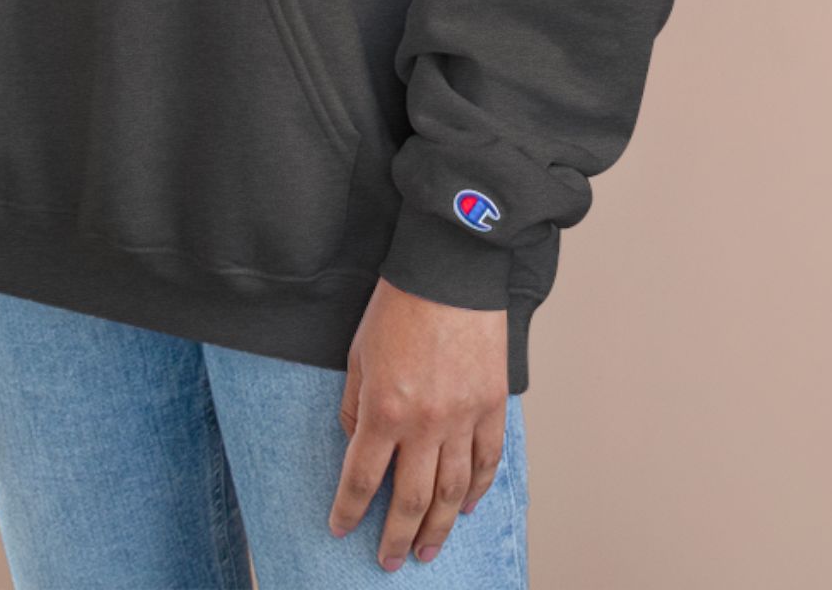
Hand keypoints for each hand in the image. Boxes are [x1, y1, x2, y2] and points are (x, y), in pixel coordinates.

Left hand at [329, 277, 509, 570]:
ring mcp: (462, 418)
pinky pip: (486, 461)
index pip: (361, 478)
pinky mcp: (491, 405)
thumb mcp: (358, 353)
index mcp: (383, 409)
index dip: (348, 510)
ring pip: (452, 492)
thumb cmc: (398, 305)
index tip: (340, 529)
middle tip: (390, 561)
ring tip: (427, 549)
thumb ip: (355, 405)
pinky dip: (478, 490)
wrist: (449, 270)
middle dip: (395, 536)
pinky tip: (467, 508)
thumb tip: (359, 443)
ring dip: (438, 527)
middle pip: (409, 499)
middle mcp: (424, 423)